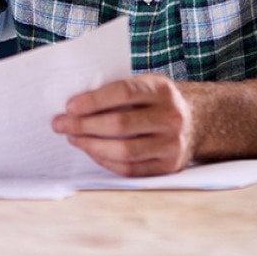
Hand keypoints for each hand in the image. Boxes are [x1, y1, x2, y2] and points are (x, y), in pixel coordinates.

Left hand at [51, 74, 194, 176]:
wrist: (196, 122)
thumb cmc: (156, 102)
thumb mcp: (145, 86)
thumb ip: (118, 91)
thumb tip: (74, 106)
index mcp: (162, 90)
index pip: (123, 93)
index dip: (93, 100)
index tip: (69, 106)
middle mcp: (171, 117)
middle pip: (120, 125)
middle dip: (84, 125)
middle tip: (60, 124)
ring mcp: (172, 145)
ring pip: (123, 151)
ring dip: (91, 146)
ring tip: (73, 138)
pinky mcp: (168, 167)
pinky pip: (130, 169)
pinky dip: (105, 161)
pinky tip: (91, 151)